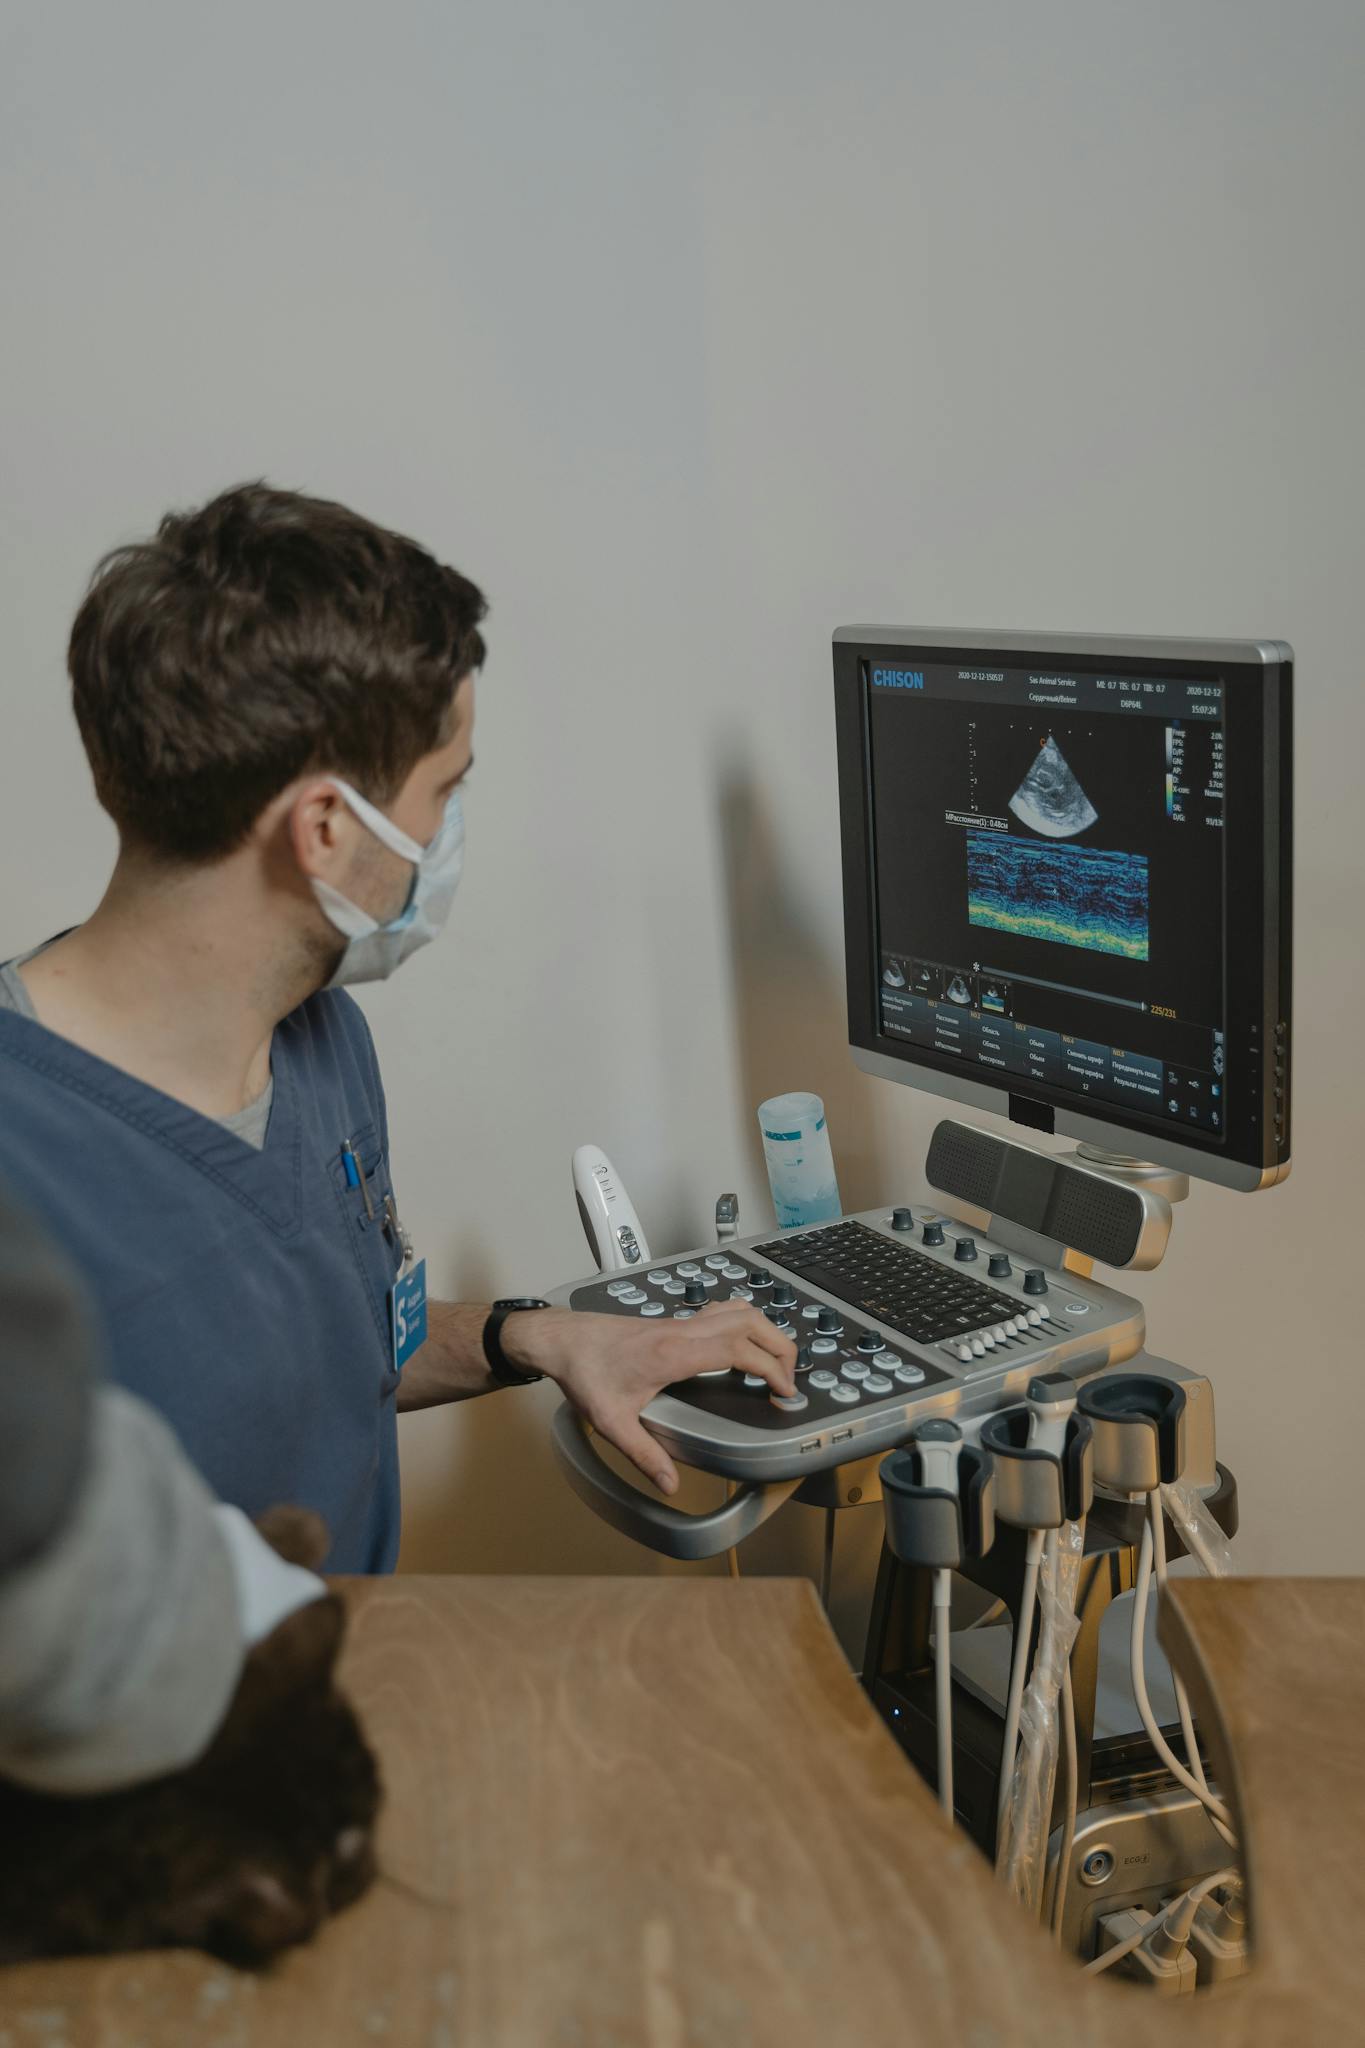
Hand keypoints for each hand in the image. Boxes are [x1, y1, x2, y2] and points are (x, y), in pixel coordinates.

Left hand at [504, 1302, 797, 1494]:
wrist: (561, 1339)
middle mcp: (682, 1331)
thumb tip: (669, 1484)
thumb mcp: (611, 1421)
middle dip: (780, 1346)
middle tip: (791, 1377)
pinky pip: (722, 1311)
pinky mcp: (674, 1321)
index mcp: (673, 1353)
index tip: (785, 1390)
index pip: (738, 1349)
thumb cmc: (584, 1371)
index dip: (770, 1367)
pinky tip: (744, 1342)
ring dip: (765, 1329)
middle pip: (750, 1321)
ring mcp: (679, 1322)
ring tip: (777, 1359)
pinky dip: (745, 1322)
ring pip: (738, 1309)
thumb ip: (643, 1454)